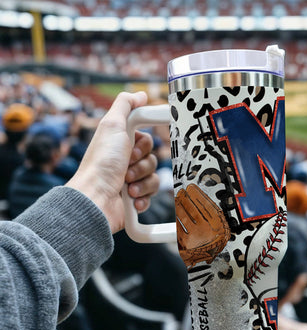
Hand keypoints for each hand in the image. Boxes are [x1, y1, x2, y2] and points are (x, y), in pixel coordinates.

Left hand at [66, 91, 158, 233]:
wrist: (95, 198)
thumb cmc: (101, 163)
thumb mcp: (111, 125)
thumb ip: (125, 104)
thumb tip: (141, 95)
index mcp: (120, 145)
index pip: (146, 140)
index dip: (143, 145)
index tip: (132, 148)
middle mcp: (124, 162)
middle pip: (153, 158)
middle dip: (141, 164)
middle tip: (125, 167)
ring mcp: (130, 181)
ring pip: (154, 177)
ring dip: (142, 181)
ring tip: (127, 186)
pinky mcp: (135, 199)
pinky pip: (152, 195)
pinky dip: (143, 197)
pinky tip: (131, 199)